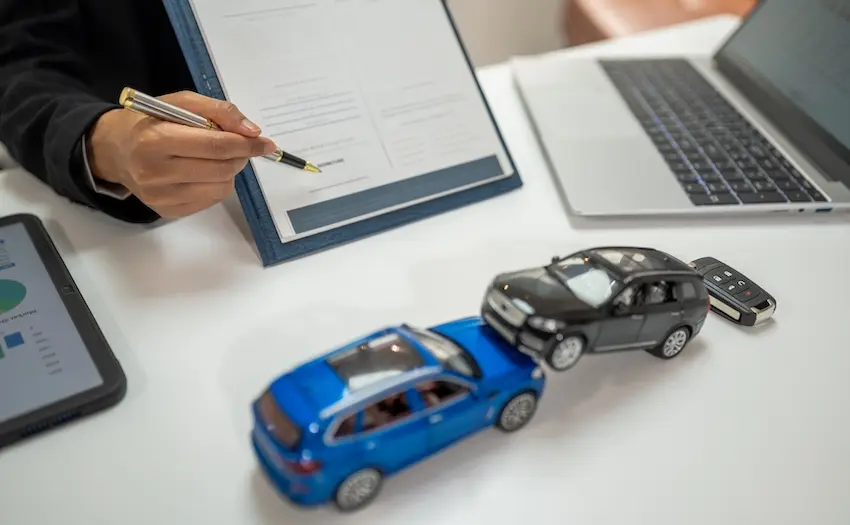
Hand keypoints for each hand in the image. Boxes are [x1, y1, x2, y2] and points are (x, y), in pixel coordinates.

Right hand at [87, 91, 275, 217]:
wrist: (116, 150)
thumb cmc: (152, 121)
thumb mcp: (181, 102)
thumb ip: (219, 111)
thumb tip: (252, 132)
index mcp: (154, 140)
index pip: (213, 146)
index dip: (245, 144)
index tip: (265, 142)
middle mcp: (154, 172)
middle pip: (220, 169)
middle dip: (240, 156)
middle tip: (241, 146)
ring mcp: (160, 196)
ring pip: (220, 188)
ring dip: (229, 171)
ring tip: (216, 157)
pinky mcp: (166, 211)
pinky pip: (210, 201)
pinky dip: (217, 185)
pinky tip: (203, 172)